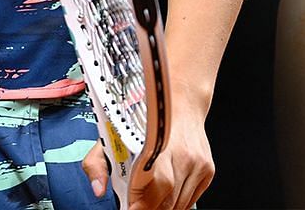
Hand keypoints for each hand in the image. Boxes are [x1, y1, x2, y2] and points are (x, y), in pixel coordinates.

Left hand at [83, 114, 214, 208]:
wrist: (181, 104)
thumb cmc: (145, 121)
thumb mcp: (111, 137)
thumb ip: (97, 165)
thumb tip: (98, 189)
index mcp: (159, 146)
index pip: (157, 185)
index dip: (142, 204)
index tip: (130, 209)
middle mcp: (183, 155)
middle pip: (168, 201)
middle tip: (137, 207)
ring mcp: (198, 164)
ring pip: (180, 204)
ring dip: (163, 209)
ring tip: (150, 201)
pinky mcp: (207, 170)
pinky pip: (191, 200)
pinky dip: (177, 204)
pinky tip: (166, 196)